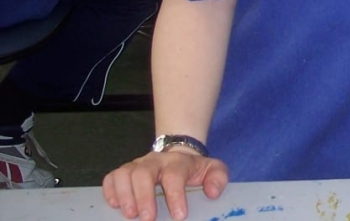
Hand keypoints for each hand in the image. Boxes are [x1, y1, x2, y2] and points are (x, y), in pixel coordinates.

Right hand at [102, 150, 228, 220]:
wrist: (179, 155)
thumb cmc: (194, 170)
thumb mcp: (213, 170)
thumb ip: (218, 178)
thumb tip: (212, 192)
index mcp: (178, 162)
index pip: (175, 175)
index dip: (175, 195)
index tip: (180, 216)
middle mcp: (155, 161)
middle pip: (143, 173)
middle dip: (144, 197)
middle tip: (148, 219)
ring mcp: (137, 165)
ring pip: (124, 173)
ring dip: (125, 195)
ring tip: (130, 215)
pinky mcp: (124, 172)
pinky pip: (111, 177)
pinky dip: (110, 190)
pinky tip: (114, 206)